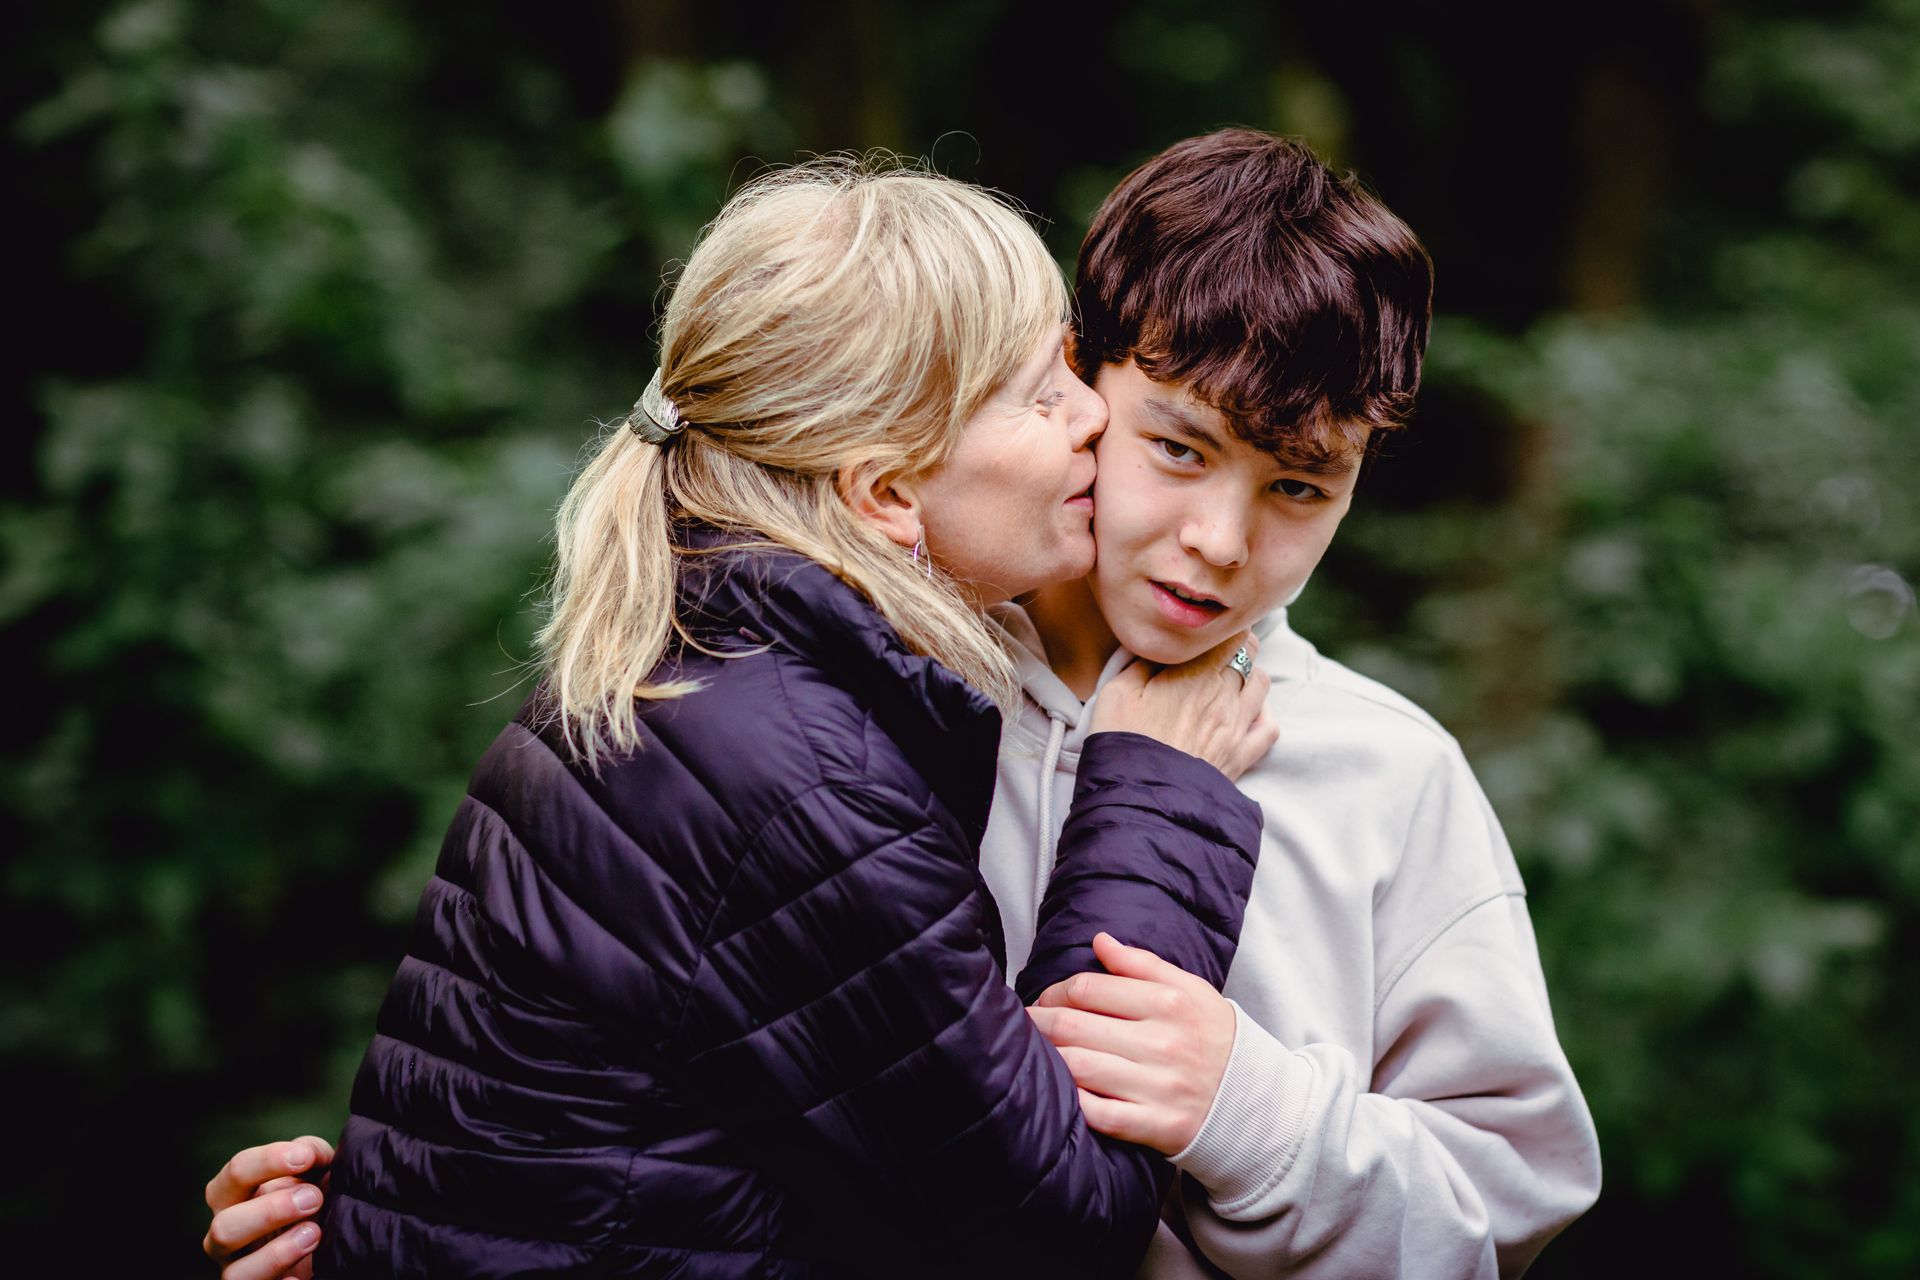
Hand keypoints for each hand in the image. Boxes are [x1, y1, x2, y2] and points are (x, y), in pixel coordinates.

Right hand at [203, 1136, 334, 1279]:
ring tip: (314, 1234)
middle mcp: (227, 1234)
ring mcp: (238, 1269)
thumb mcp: (314, 1169)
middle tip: (313, 1199)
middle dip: (270, 1212)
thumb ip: (309, 1153)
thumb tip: (305, 1153)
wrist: (331, 1238)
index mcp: (232, 1196)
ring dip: (277, 1254)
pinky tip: (300, 1278)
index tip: (304, 1157)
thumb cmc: (313, 1195)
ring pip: (236, 1273)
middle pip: (225, 1227)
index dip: (268, 1161)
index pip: (235, 1173)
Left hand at [1027, 932, 1237, 1155]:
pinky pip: (1099, 1114)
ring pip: (1079, 1067)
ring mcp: (1159, 1087)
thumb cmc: (1213, 1038)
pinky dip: (1073, 1102)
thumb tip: (1100, 941)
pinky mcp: (1156, 1125)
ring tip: (1036, 1053)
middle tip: (1026, 1024)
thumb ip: (1142, 965)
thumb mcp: (1190, 990)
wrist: (1255, 1099)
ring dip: (1047, 1059)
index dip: (1054, 991)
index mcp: (1169, 1003)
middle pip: (1074, 1026)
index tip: (1046, 999)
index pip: (1088, 989)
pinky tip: (1061, 1092)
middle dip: (1038, 1022)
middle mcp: (1163, 1043)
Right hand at [1087, 630, 1276, 779]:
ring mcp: (1237, 727)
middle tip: (1215, 649)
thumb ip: (1141, 660)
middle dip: (1235, 645)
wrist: (1140, 798)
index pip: (1230, 634)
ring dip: (1249, 675)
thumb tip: (1157, 645)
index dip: (1221, 628)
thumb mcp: (1117, 691)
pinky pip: (1269, 727)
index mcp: (1195, 674)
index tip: (1207, 631)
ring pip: (1262, 684)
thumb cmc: (1123, 742)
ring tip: (1229, 678)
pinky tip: (1246, 713)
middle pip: (1249, 653)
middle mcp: (1224, 695)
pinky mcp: (1241, 756)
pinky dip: (1263, 714)